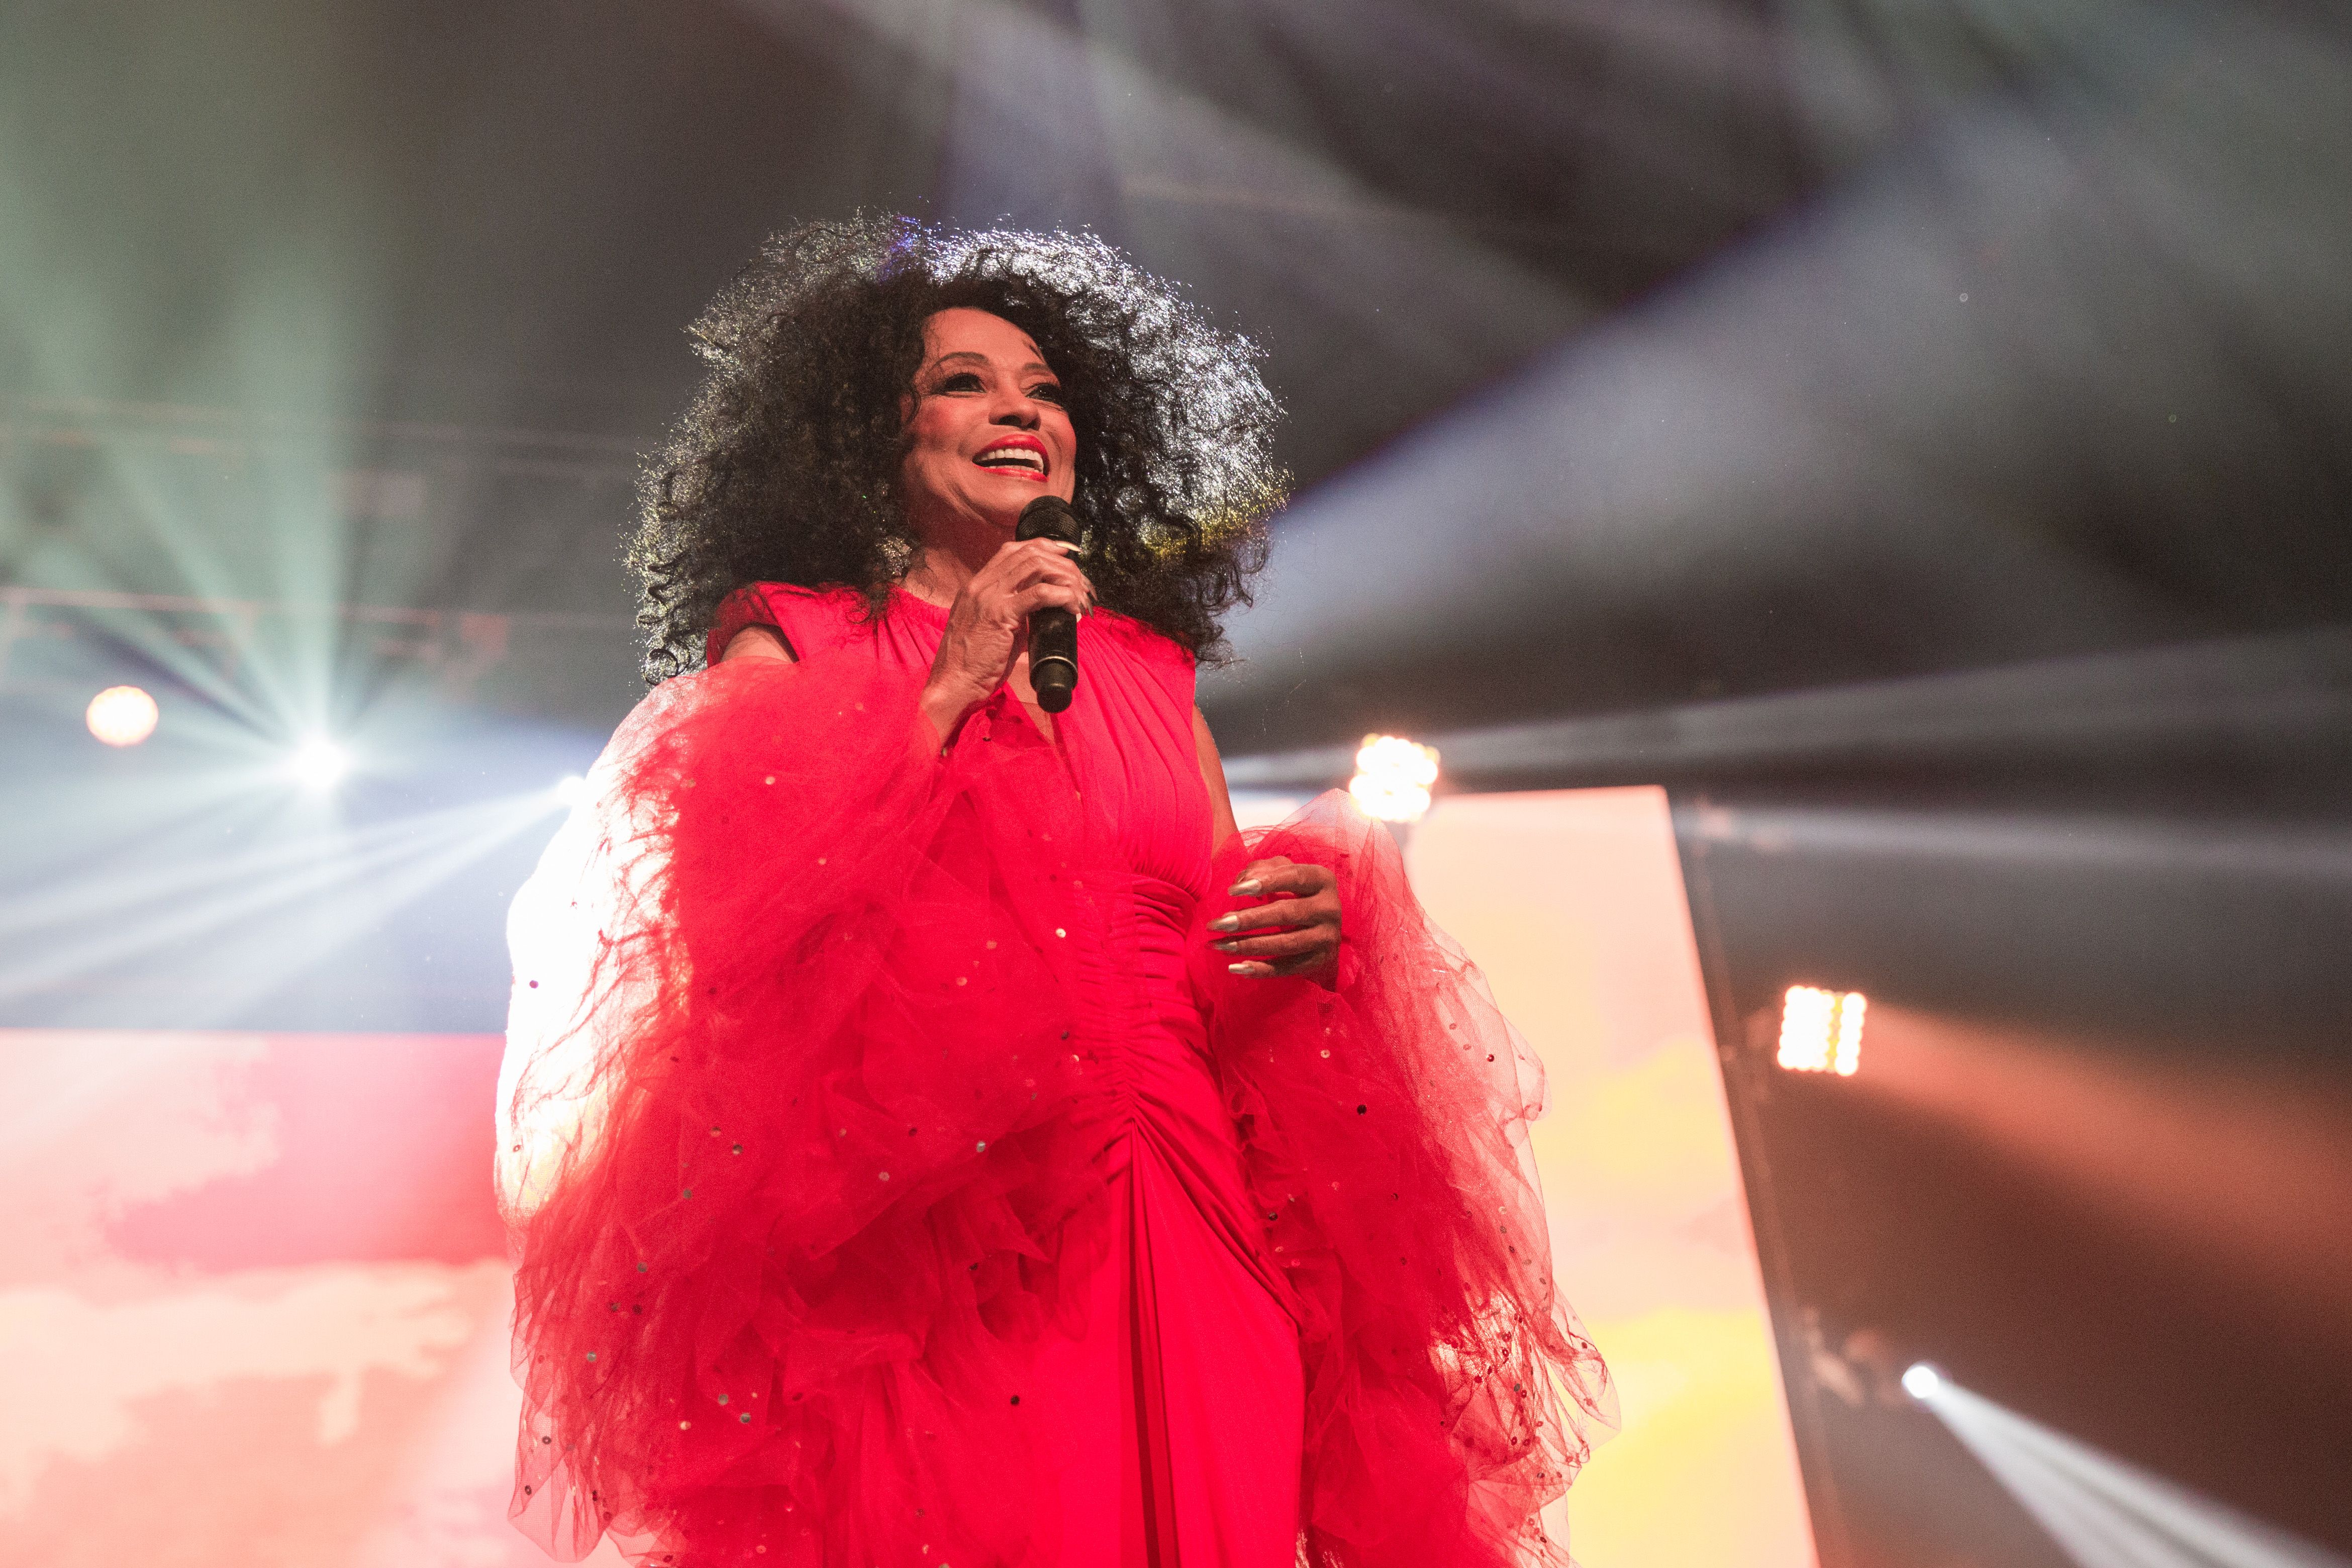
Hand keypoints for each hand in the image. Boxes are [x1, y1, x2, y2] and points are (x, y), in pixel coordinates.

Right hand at [919, 537, 1093, 740]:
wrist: (954, 683)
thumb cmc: (973, 664)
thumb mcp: (993, 628)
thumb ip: (1014, 613)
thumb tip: (1045, 610)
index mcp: (977, 585)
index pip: (1013, 550)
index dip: (1043, 547)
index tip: (1065, 555)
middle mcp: (981, 584)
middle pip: (1029, 553)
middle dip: (1061, 563)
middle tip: (1080, 580)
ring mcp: (989, 597)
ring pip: (1035, 567)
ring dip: (1064, 577)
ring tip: (1079, 593)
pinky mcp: (1000, 615)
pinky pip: (1038, 594)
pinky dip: (1061, 595)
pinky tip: (1071, 605)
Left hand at [1207, 856, 1340, 978]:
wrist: (1324, 929)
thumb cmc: (1295, 894)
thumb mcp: (1282, 874)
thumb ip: (1261, 869)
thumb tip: (1241, 882)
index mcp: (1322, 880)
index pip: (1293, 877)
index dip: (1264, 882)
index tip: (1232, 891)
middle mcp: (1329, 908)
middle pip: (1285, 913)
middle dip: (1248, 920)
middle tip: (1217, 924)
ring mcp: (1327, 937)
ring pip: (1284, 943)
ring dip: (1248, 946)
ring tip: (1220, 945)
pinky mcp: (1320, 961)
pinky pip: (1287, 968)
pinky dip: (1261, 970)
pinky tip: (1236, 967)